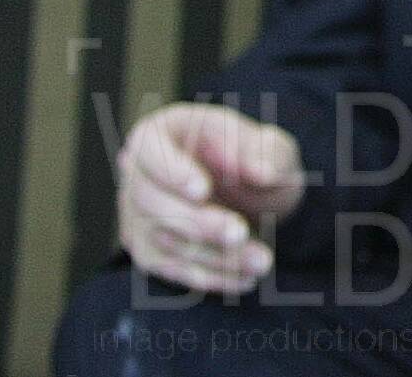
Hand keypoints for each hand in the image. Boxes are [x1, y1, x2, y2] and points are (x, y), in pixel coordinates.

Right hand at [116, 103, 304, 293]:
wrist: (255, 194)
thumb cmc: (256, 158)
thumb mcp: (272, 146)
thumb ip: (269, 153)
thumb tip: (261, 171)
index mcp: (163, 132)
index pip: (149, 149)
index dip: (172, 171)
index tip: (203, 190)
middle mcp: (140, 174)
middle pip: (152, 202)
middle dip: (199, 223)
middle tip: (239, 234)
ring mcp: (139, 216)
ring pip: (165, 240)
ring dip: (213, 256)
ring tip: (260, 261)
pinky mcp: (150, 250)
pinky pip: (173, 269)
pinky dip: (209, 276)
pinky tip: (243, 279)